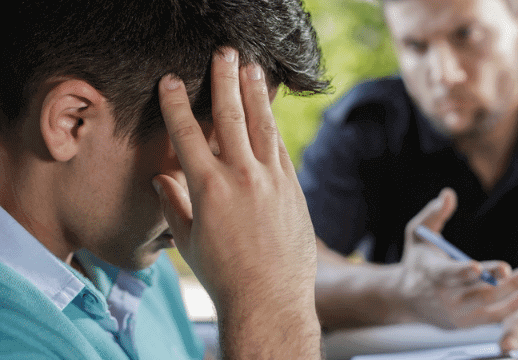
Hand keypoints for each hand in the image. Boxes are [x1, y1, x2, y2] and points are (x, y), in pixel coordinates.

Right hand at [153, 48, 318, 356]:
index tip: (170, 81)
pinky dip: (273, 128)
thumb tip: (160, 181)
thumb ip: (174, 206)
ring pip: (263, 126)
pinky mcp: (292, 188)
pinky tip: (269, 113)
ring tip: (252, 70)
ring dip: (256, 94)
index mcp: (208, 187)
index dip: (176, 103)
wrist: (270, 297)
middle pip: (231, 117)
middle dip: (224, 81)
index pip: (188, 133)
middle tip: (223, 55)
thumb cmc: (224, 275)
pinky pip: (281, 149)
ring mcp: (272, 180)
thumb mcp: (189, 241)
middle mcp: (242, 176)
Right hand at [395, 187, 517, 328]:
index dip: (463, 272)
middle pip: (478, 290)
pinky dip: (509, 308)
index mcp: (433, 274)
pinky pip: (490, 318)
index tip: (477, 267)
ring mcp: (457, 313)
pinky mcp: (465, 324)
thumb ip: (433, 215)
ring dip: (513, 292)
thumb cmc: (416, 262)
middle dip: (501, 281)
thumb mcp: (417, 235)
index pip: (449, 274)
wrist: (406, 299)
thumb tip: (448, 194)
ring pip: (489, 303)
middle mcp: (445, 297)